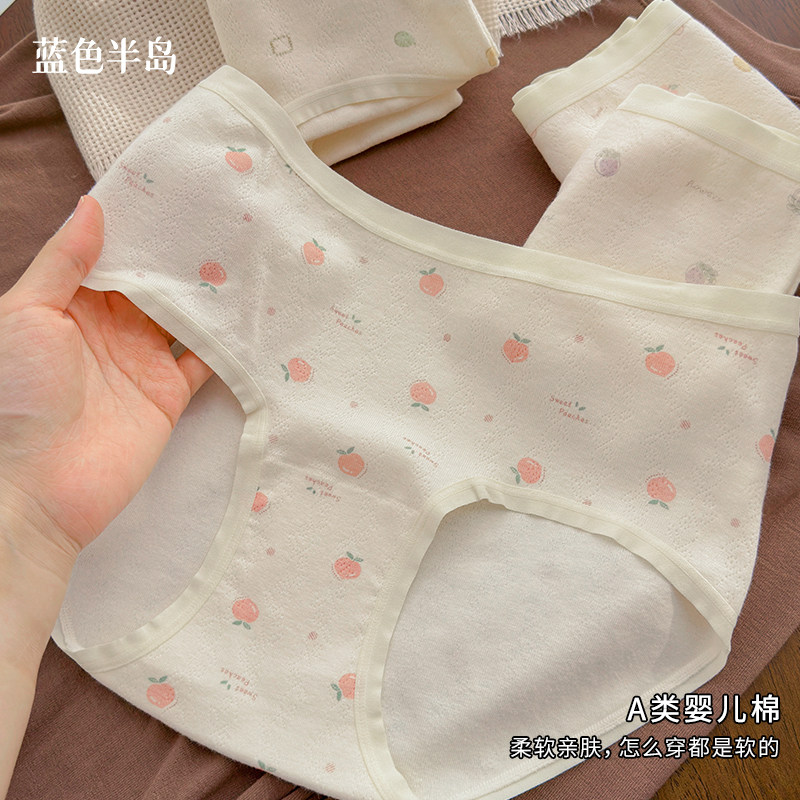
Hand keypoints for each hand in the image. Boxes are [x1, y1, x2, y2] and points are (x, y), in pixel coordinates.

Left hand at [0, 194, 212, 568]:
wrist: (34, 486)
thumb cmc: (17, 395)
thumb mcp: (27, 313)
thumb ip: (63, 261)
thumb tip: (92, 205)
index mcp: (70, 306)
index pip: (112, 259)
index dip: (138, 231)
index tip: (173, 198)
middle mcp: (109, 330)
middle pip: (153, 286)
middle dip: (180, 258)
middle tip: (220, 220)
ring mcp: (142, 362)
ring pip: (182, 318)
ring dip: (207, 295)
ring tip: (241, 257)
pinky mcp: (169, 395)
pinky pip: (203, 362)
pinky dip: (224, 342)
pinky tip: (246, 315)